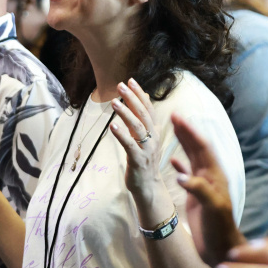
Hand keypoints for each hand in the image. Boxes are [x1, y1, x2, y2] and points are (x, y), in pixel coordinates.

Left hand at [109, 79, 169, 211]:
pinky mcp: (138, 160)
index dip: (140, 94)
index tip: (130, 80)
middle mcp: (153, 138)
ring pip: (138, 127)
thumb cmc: (144, 161)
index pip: (149, 108)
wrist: (148, 187)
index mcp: (155, 132)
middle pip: (144, 114)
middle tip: (121, 85)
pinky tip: (112, 125)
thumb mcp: (145, 138)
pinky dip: (121, 134)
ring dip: (125, 113)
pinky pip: (130, 145)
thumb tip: (141, 98)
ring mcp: (147, 149)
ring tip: (114, 102)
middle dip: (132, 98)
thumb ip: (143, 120)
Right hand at [169, 114, 244, 266]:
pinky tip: (172, 160)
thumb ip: (199, 189)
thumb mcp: (212, 209)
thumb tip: (181, 174)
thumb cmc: (219, 230)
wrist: (223, 250)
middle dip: (186, 132)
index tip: (178, 118)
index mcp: (215, 177)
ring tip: (173, 129)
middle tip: (173, 116)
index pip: (203, 148)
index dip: (191, 132)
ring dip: (183, 144)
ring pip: (193, 159)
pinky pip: (188, 175)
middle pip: (197, 149)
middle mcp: (211, 178)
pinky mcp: (197, 197)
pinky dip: (180, 165)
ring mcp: (204, 187)